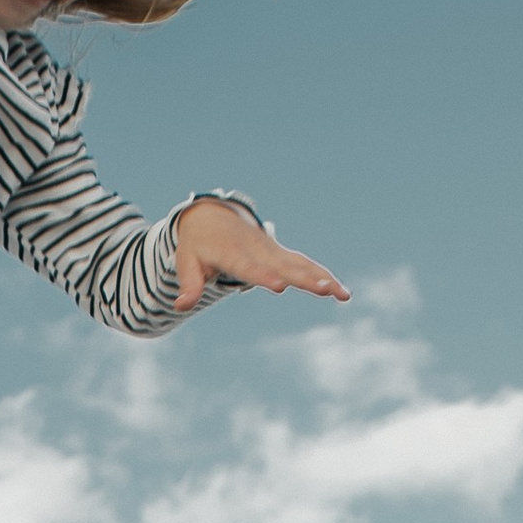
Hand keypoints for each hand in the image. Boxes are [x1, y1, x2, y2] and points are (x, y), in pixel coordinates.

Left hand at [173, 198, 347, 309]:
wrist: (211, 216)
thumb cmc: (197, 244)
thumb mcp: (187, 262)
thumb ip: (188, 284)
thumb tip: (179, 306)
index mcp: (233, 253)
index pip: (250, 268)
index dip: (264, 276)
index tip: (281, 286)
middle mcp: (258, 251)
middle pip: (286, 266)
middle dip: (306, 278)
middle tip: (326, 290)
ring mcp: (273, 251)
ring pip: (301, 264)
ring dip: (323, 278)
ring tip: (344, 295)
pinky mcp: (281, 254)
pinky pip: (305, 264)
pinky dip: (323, 275)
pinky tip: (342, 292)